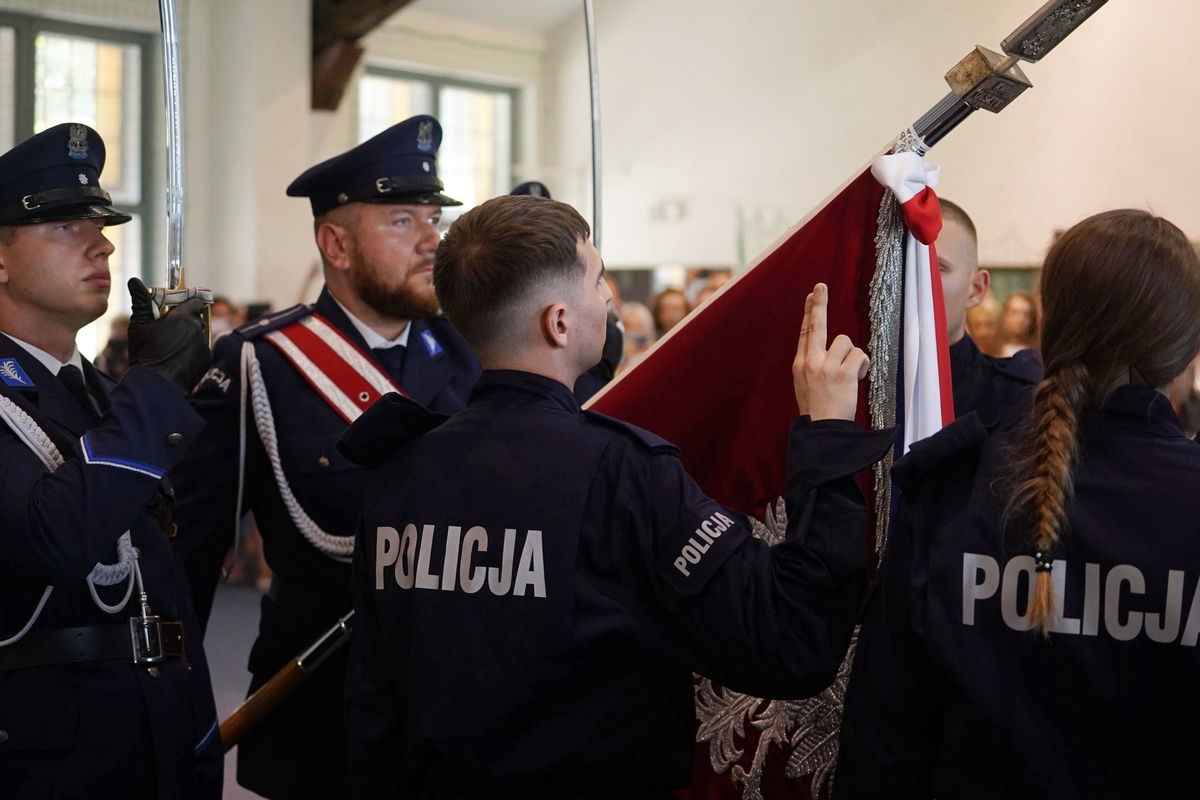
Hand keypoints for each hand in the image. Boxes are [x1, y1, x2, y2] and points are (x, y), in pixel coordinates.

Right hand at [127, 277, 211, 395]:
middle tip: (171, 330)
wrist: (157, 384)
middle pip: (196, 319)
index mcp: (183, 316)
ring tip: (173, 348)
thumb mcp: (139, 325)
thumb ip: (141, 302)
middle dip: (186, 322)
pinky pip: (202, 351)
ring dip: (190, 338)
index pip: (195, 301)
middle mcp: (198, 328)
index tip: (180, 307)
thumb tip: (134, 281)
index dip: (188, 303)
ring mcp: (204, 345)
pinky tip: (179, 359)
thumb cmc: (146, 353)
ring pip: (199, 336)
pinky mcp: (208, 360)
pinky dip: (193, 353)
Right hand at [793, 283, 869, 420]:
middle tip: (820, 287)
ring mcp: (826, 367)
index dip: (809, 313)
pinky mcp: (843, 374)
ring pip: (845, 342)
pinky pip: (859, 355)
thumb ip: (812, 365)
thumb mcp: (805, 385)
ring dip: (853, 355)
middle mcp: (810, 362)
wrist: (821, 432)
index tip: (811, 296)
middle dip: (819, 304)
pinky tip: (858, 377)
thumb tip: (827, 349)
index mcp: (800, 365)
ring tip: (851, 373)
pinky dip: (862, 365)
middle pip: (816, 325)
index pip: (805, 333)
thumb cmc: (817, 411)